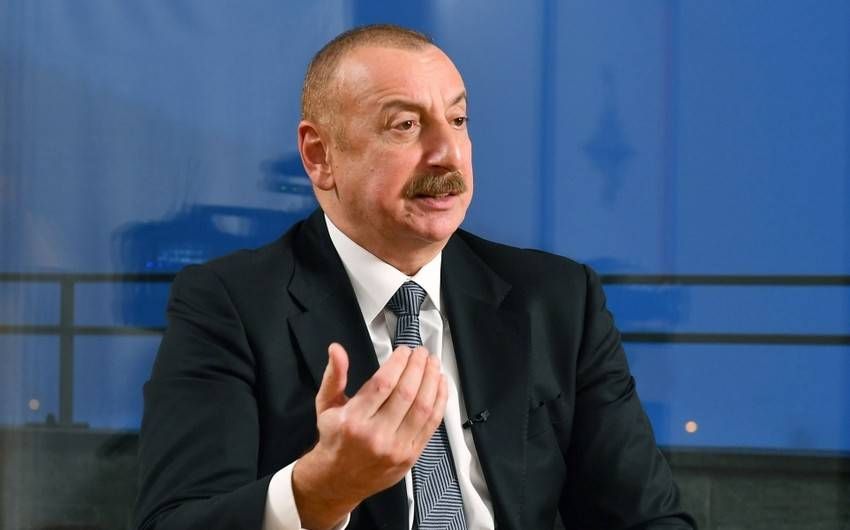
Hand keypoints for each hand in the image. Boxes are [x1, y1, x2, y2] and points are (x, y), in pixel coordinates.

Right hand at [292, 342, 446, 529]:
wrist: (338, 481)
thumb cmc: (334, 439)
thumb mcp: (326, 406)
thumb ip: (334, 375)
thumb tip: (336, 349)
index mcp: (353, 420)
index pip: (383, 384)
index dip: (398, 363)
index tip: (404, 350)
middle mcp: (376, 435)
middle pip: (406, 393)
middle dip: (418, 367)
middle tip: (422, 352)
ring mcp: (396, 448)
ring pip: (423, 408)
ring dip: (432, 381)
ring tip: (433, 364)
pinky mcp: (411, 456)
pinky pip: (431, 425)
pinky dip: (440, 402)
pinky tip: (440, 385)